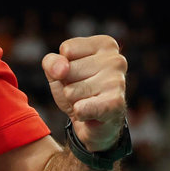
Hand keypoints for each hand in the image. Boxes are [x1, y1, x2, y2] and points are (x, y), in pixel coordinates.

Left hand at [42, 35, 127, 151]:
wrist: (95, 125)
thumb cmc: (78, 91)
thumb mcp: (57, 72)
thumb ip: (51, 62)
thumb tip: (62, 69)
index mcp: (105, 44)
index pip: (67, 49)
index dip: (63, 66)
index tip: (77, 74)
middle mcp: (116, 60)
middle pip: (68, 70)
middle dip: (68, 85)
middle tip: (83, 92)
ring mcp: (118, 82)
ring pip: (71, 91)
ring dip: (73, 101)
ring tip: (87, 101)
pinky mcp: (116, 104)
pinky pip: (81, 108)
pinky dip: (79, 114)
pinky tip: (90, 114)